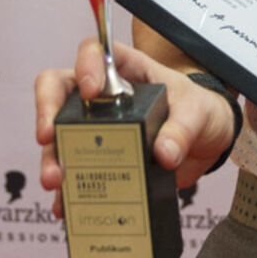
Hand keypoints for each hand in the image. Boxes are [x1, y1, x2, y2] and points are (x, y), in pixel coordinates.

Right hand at [34, 39, 239, 218]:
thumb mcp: (197, 112)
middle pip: (57, 91)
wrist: (209, 141)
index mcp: (126, 69)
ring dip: (52, 158)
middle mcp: (101, 95)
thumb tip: (164, 154)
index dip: (85, 65)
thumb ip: (183, 129)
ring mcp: (96, 127)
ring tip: (55, 182)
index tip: (90, 91)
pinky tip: (66, 205)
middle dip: (47, 114)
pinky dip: (68, 190)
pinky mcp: (98, 159)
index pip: (92, 52)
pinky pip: (74, 171)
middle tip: (48, 138)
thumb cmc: (200, 110)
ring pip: (59, 135)